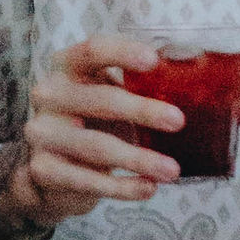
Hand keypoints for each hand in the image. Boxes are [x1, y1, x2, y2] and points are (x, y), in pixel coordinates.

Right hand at [0, 38, 186, 238]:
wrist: (51, 169)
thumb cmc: (93, 121)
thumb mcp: (109, 95)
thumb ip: (137, 86)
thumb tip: (197, 84)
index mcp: (67, 66)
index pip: (92, 51)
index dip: (122, 52)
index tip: (153, 60)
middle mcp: (49, 95)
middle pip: (99, 99)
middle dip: (142, 110)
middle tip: (179, 122)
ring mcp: (42, 133)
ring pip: (96, 146)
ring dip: (139, 159)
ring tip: (172, 171)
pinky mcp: (43, 169)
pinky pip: (87, 181)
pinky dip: (122, 187)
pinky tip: (148, 188)